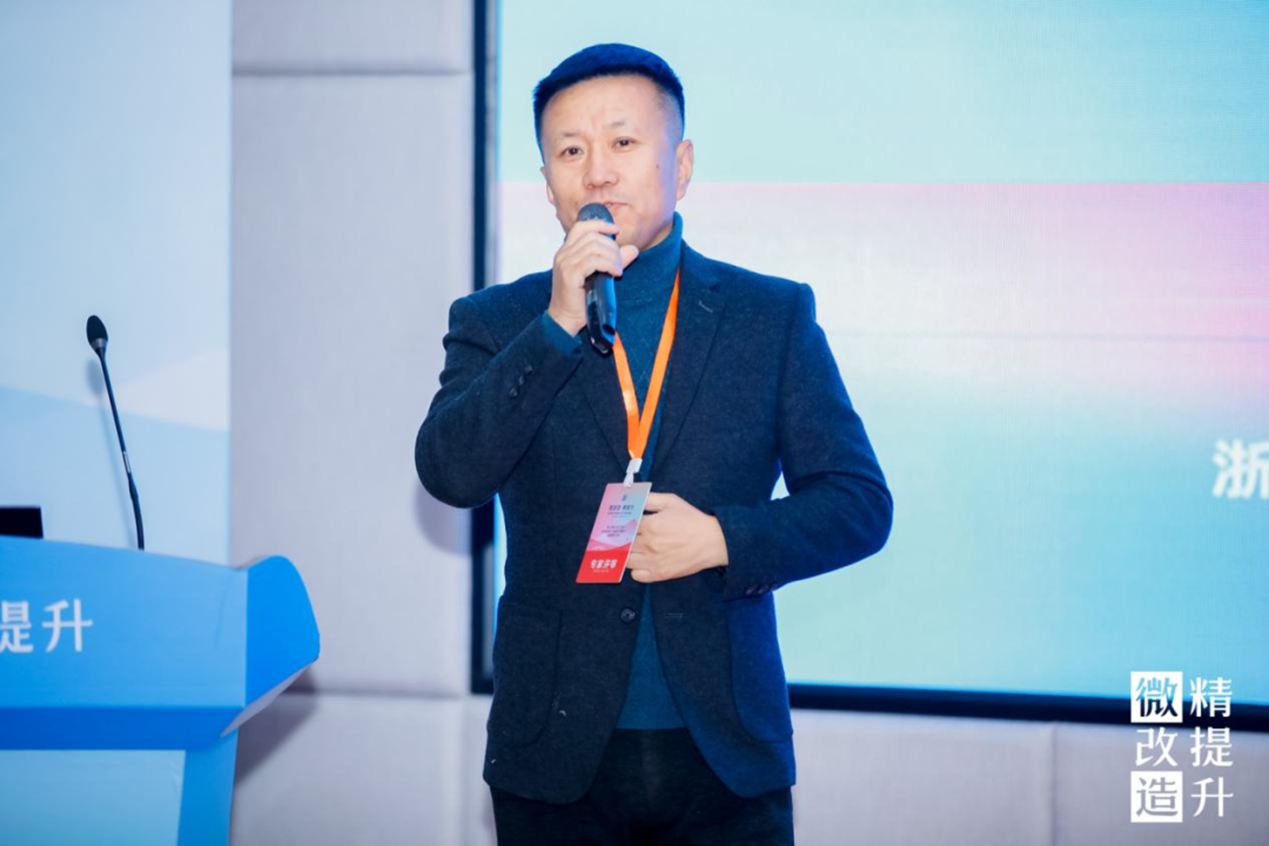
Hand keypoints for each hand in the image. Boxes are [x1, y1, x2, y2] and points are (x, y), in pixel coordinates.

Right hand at [546, 217, 639, 334]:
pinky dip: (609, 264)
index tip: (616, 230)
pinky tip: (616, 273)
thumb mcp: (598, 276)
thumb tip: (633, 249)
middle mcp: (563, 254)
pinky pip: (594, 261)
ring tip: (618, 269)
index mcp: (566, 251)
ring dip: (612, 256)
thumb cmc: (580, 300)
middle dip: (612, 246)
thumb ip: (613, 260)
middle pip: (592, 236)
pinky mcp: (570, 274)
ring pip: (594, 247)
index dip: (600, 224)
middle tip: (620, 261)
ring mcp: (565, 263)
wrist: (565, 319)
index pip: (581, 227)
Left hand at [627, 493, 728, 582]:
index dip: (621, 524)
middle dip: (622, 539)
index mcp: (650, 525)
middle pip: (623, 544)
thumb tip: (632, 499)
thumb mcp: (671, 502)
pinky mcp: (660, 574)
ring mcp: (653, 561)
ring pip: (627, 560)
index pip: (624, 526)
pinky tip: (642, 562)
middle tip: (622, 537)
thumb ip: (650, 499)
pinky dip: (636, 570)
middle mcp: (648, 544)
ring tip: (633, 550)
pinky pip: (636, 576)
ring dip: (627, 554)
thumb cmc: (692, 520)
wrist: (712, 542)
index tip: (619, 524)